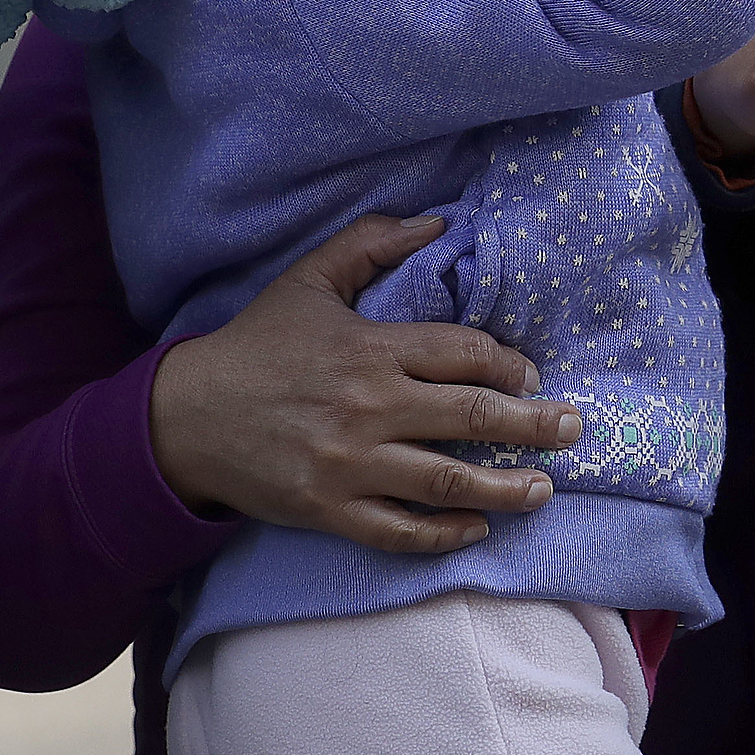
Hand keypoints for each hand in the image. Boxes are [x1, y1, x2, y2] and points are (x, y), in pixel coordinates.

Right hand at [148, 213, 581, 554]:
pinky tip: (476, 527)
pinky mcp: (326, 509)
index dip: (512, 365)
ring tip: (545, 490)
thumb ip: (372, 243)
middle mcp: (369, 407)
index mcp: (372, 349)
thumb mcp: (309, 280)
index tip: (536, 376)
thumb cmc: (255, 346)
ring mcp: (348, 463)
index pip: (465, 355)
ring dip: (505, 487)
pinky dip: (442, 533)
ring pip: (446, 480)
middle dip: (534, 425)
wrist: (181, 417)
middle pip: (472, 416)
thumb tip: (437, 221)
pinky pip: (397, 529)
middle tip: (573, 429)